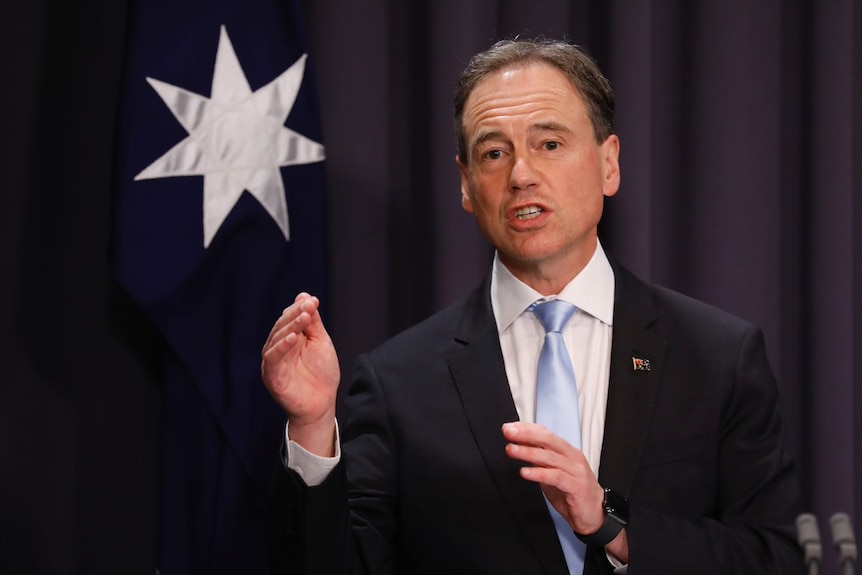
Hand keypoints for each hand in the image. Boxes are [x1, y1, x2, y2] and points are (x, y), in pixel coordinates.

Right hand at [261, 293, 339, 455]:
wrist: (321, 404)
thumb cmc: (321, 373)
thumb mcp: (320, 342)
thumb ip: (313, 322)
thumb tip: (304, 295)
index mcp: (289, 338)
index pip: (290, 318)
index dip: (300, 308)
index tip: (313, 301)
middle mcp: (278, 348)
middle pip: (282, 326)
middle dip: (296, 314)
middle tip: (309, 306)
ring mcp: (273, 361)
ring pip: (277, 339)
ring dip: (290, 326)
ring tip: (304, 318)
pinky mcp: (271, 375)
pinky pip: (273, 358)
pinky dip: (282, 346)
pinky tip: (293, 337)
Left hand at [503, 422, 628, 560]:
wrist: (595, 515)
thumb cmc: (573, 493)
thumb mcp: (552, 473)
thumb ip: (539, 460)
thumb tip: (520, 447)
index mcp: (567, 451)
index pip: (546, 433)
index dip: (527, 428)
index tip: (509, 427)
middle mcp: (572, 457)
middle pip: (548, 440)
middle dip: (526, 434)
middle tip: (508, 432)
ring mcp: (576, 471)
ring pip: (550, 457)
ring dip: (528, 452)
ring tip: (511, 450)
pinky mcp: (576, 486)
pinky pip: (555, 477)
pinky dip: (539, 473)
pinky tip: (525, 472)